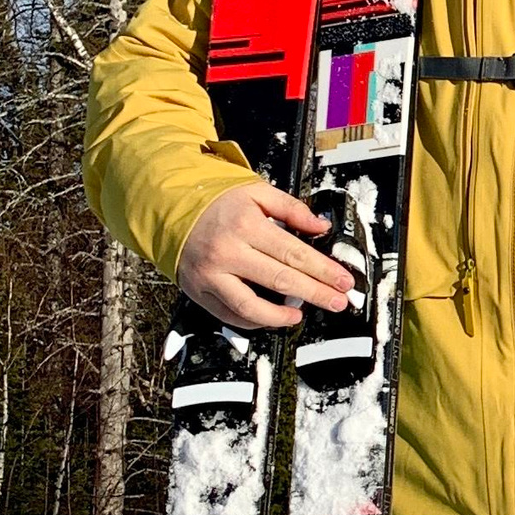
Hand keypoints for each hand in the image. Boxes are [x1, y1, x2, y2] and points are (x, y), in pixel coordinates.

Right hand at [176, 182, 354, 331]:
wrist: (172, 210)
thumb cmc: (217, 204)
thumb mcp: (256, 192)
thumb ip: (291, 208)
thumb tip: (320, 225)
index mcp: (245, 225)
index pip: (294, 252)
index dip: (323, 270)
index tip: (343, 280)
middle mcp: (227, 252)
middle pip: (280, 280)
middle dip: (315, 293)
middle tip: (338, 302)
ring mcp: (211, 275)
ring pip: (251, 306)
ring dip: (281, 316)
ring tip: (301, 315)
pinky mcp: (200, 292)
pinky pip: (230, 315)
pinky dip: (254, 321)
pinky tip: (273, 318)